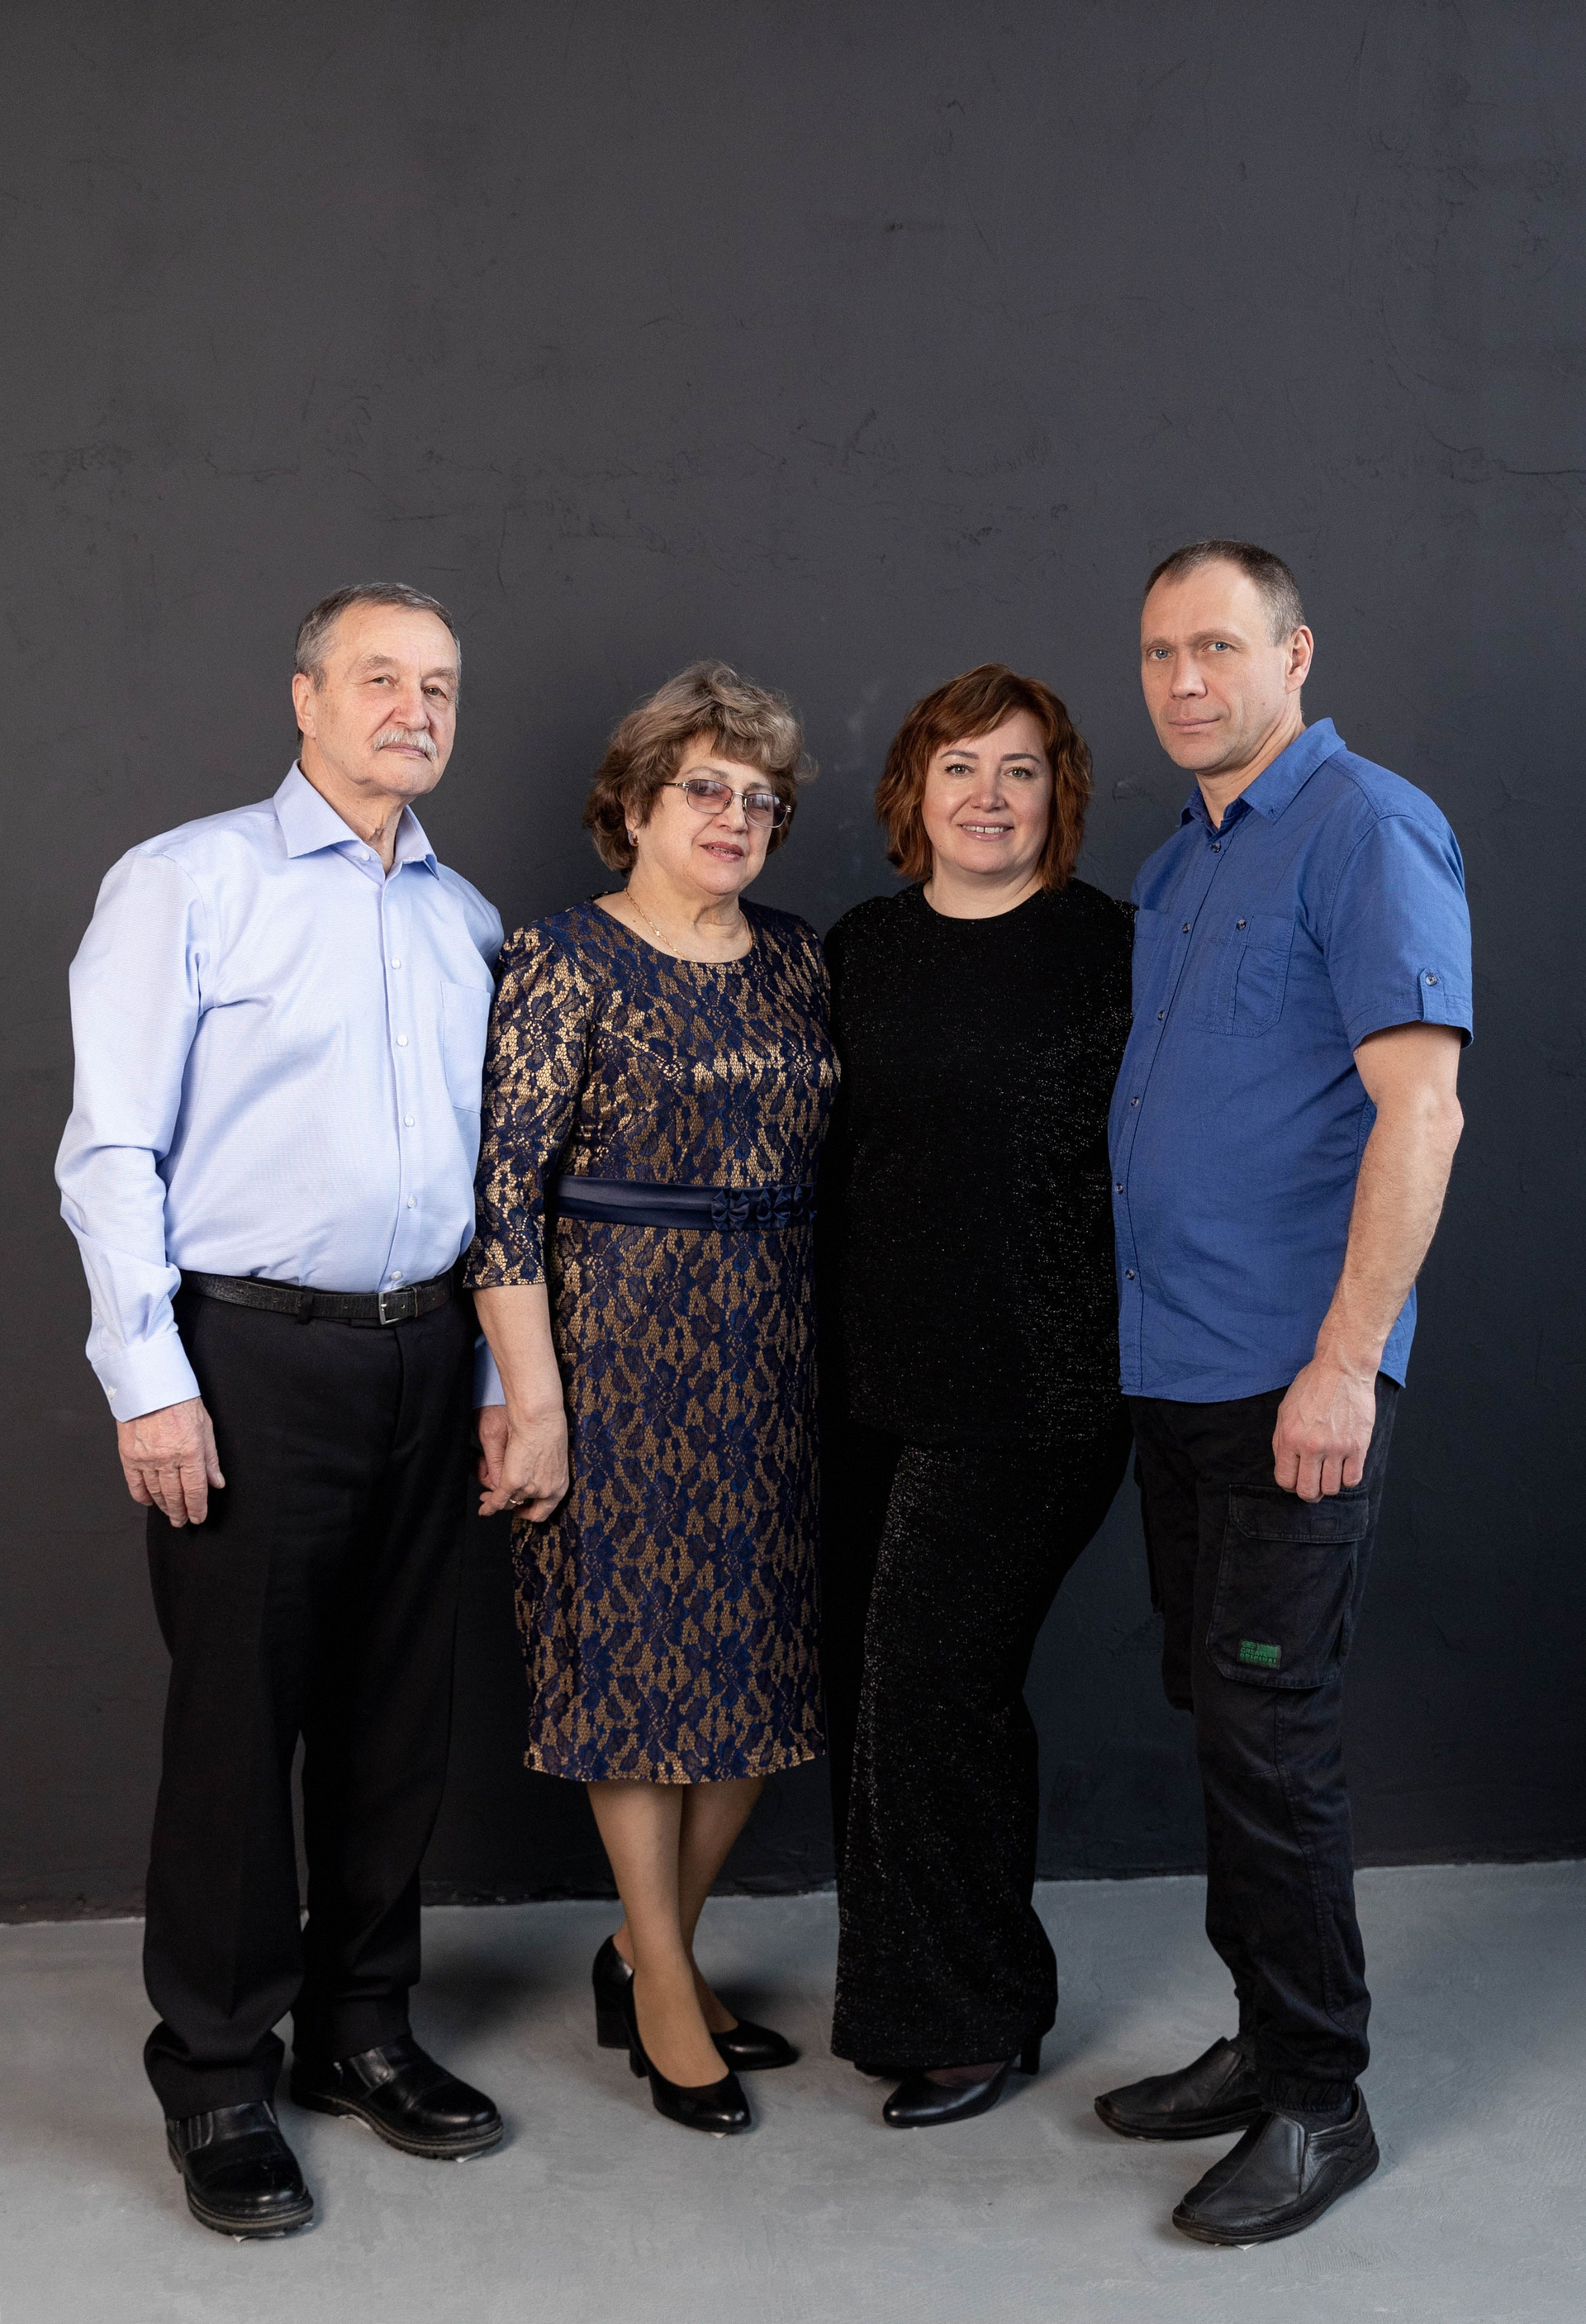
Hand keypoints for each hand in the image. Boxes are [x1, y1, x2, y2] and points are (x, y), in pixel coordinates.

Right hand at [117, 1397, 224, 1526]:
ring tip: (170, 1514)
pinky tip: (150, 1502)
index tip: (199, 1518)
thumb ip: (210, 1458)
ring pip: (156, 1492)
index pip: (195, 1490)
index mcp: (190, 1451)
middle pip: (175, 1495)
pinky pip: (135, 1484)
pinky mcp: (129, 1456)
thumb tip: (216, 1482)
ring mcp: (146, 1459)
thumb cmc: (180, 1400)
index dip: (197, 1508)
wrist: (150, 1384)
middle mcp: (167, 1458)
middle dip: (180, 1512)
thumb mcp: (205, 1426)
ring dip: (164, 1507)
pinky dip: (142, 1496)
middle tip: (183, 1521)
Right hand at [476, 1402, 568, 1520]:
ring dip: (495, 1501)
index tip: (522, 1507)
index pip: (543, 1510)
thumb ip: (542, 1475)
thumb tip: (530, 1485)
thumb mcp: (552, 1459)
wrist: (540, 1417)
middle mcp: (547, 1492)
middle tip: (501, 1502)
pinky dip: (489, 1507)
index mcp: (559, 1486)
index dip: (529, 1511)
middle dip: (509, 1507)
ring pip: (509, 1501)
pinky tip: (484, 1510)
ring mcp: (530, 1489)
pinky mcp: (513, 1482)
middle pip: (523, 1507)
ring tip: (486, 1497)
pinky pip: (498, 1499)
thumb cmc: (548, 1428)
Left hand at [1272, 1357, 1376, 1501]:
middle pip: (1308, 1491)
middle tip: (1313, 1485)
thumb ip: (1282, 1442)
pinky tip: (1344, 1467)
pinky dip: (1347, 1478)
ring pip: (1331, 1488)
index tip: (1296, 1480)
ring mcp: (1337, 1448)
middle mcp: (1312, 1446)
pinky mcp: (1358, 1446)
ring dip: (1329, 1485)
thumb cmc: (1312, 1387)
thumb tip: (1285, 1467)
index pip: (1285, 1480)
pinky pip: (1353, 1479)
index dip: (1290, 1485)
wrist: (1342, 1369)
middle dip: (1309, 1493)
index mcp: (1290, 1438)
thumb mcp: (1285, 1411)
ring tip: (1329, 1472)